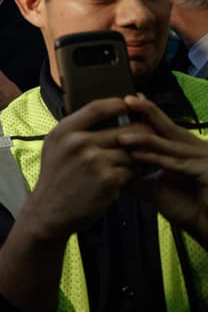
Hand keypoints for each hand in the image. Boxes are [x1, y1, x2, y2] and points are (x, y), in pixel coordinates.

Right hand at [19, 97, 138, 241]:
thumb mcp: (55, 147)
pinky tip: (121, 180)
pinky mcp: (108, 180)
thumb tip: (107, 112)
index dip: (119, 104)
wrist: (49, 212)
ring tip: (127, 165)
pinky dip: (131, 175)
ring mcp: (95, 161)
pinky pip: (132, 171)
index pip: (98, 107)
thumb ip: (76, 130)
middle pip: (124, 130)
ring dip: (135, 159)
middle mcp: (79, 142)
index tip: (130, 106)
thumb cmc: (55, 178)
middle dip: (139, 136)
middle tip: (144, 140)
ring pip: (132, 152)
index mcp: (64, 131)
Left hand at [119, 94, 207, 246]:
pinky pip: (175, 163)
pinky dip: (154, 159)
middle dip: (147, 113)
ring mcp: (204, 158)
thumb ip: (138, 177)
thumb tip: (112, 169)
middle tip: (126, 101)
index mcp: (188, 151)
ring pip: (169, 144)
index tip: (127, 102)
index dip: (146, 114)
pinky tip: (136, 156)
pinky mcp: (206, 170)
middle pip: (169, 127)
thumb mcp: (157, 189)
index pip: (164, 128)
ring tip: (120, 136)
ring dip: (143, 139)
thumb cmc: (191, 209)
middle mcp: (198, 149)